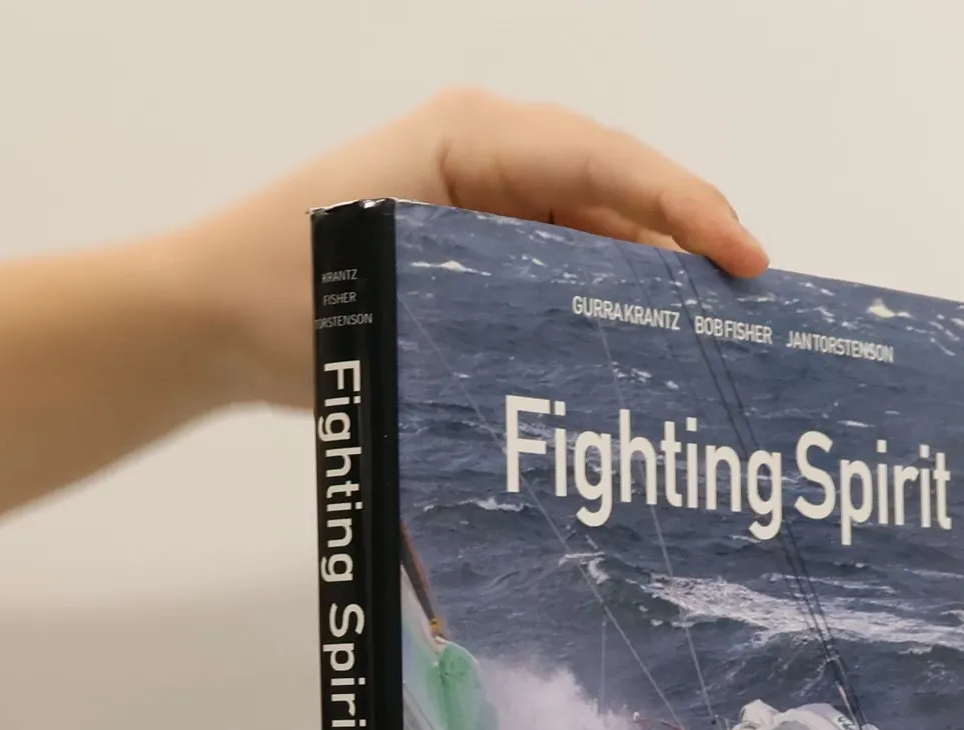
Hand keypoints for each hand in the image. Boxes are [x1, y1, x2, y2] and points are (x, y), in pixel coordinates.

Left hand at [171, 89, 768, 408]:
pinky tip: (645, 357)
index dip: (687, 209)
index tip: (746, 261)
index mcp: (471, 139)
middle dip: (691, 246)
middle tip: (755, 312)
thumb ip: (498, 294)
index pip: (605, 163)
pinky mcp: (478, 249)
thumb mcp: (395, 282)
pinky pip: (565, 268)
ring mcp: (485, 201)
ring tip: (717, 343)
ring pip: (601, 235)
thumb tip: (607, 344)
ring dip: (656, 285)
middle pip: (619, 193)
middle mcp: (489, 157)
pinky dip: (608, 306)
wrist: (209, 315)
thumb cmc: (280, 288)